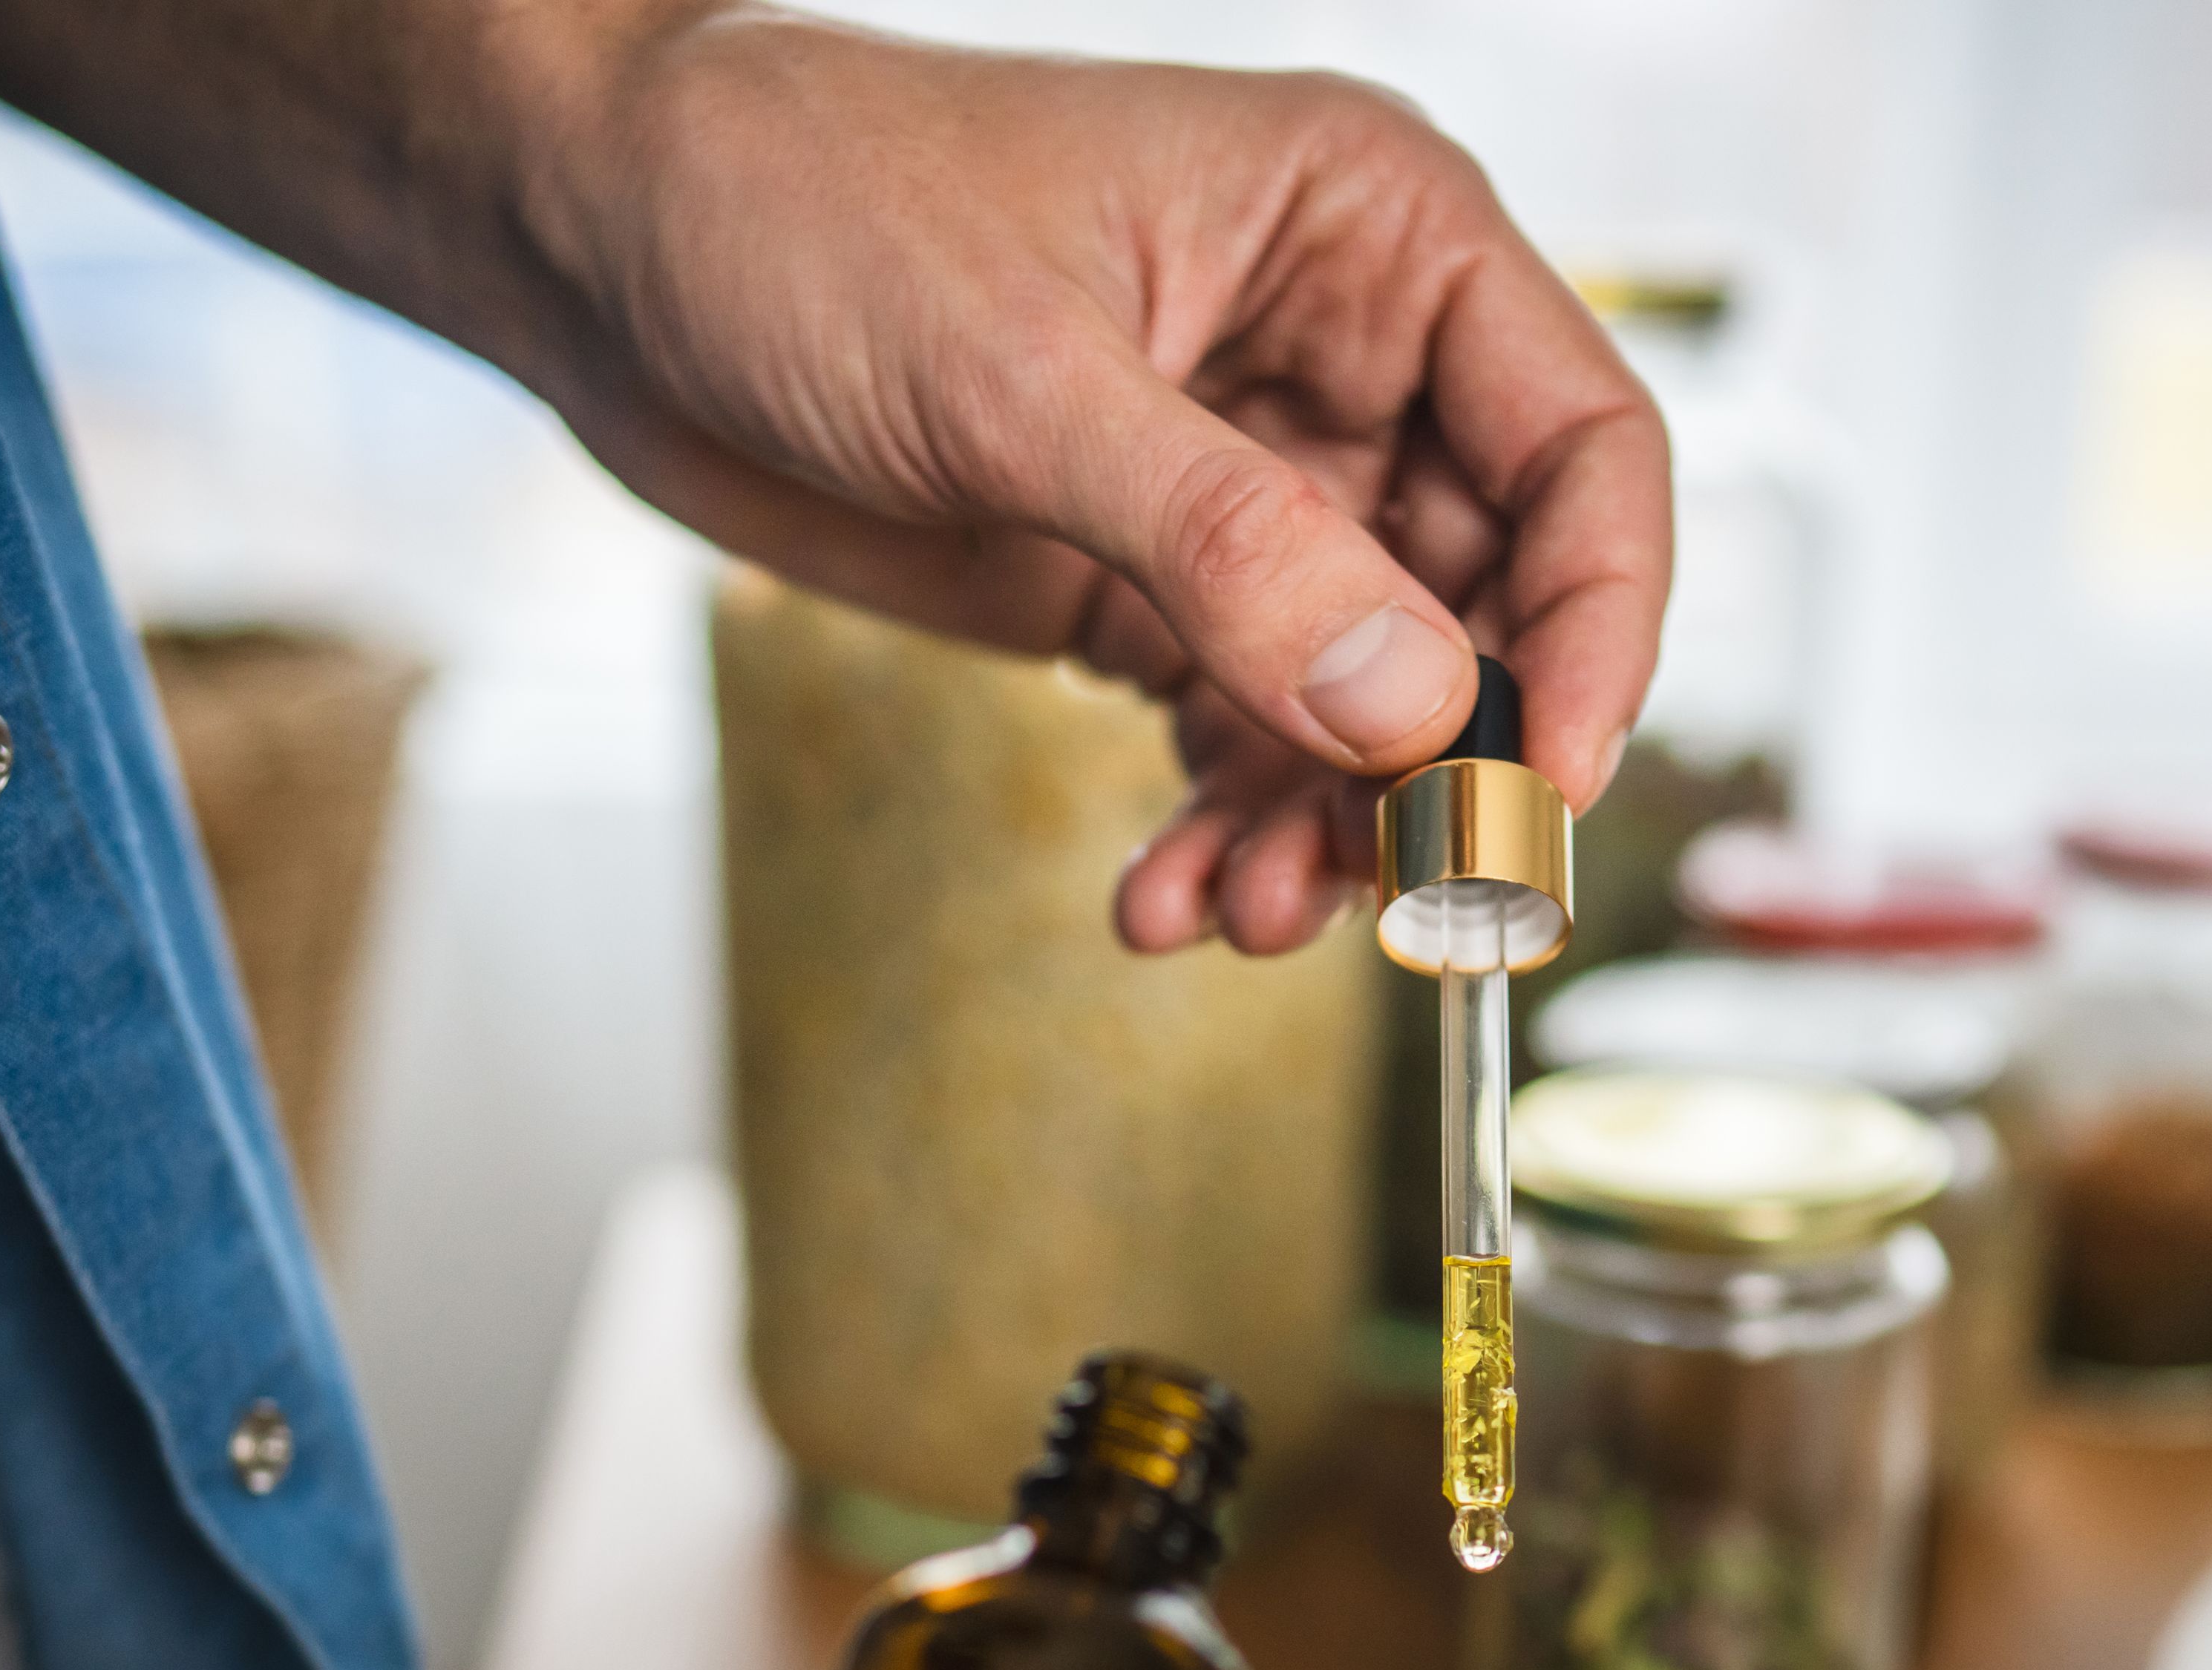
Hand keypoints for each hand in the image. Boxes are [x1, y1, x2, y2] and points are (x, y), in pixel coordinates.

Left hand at [0, 0, 1672, 954]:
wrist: (613, 252)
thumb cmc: (805, 209)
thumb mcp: (1017, 375)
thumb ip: (1226, 548)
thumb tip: (1410, 710)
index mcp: (1370, 238)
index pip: (1583, 447)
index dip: (1598, 624)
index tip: (1551, 784)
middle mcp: (1344, 361)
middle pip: (1496, 607)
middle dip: (1445, 773)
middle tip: (1395, 910)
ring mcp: (1255, 486)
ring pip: (1375, 704)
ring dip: (1325, 834)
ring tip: (1235, 918)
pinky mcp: (1157, 586)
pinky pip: (1251, 738)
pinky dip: (1227, 831)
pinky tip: (1161, 897)